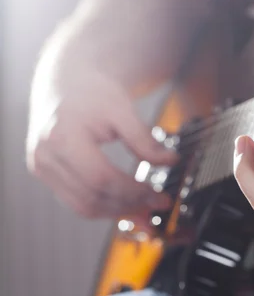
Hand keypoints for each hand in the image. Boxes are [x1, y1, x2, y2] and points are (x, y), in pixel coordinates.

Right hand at [26, 51, 176, 219]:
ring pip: (82, 206)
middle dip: (129, 205)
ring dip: (118, 212)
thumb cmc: (93, 92)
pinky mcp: (46, 175)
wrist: (67, 83)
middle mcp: (45, 156)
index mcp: (62, 137)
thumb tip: (170, 161)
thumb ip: (144, 138)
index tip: (159, 195)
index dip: (133, 191)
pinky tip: (127, 206)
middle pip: (91, 196)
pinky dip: (104, 207)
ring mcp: (42, 168)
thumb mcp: (122, 108)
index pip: (101, 177)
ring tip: (147, 210)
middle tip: (158, 205)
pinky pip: (76, 201)